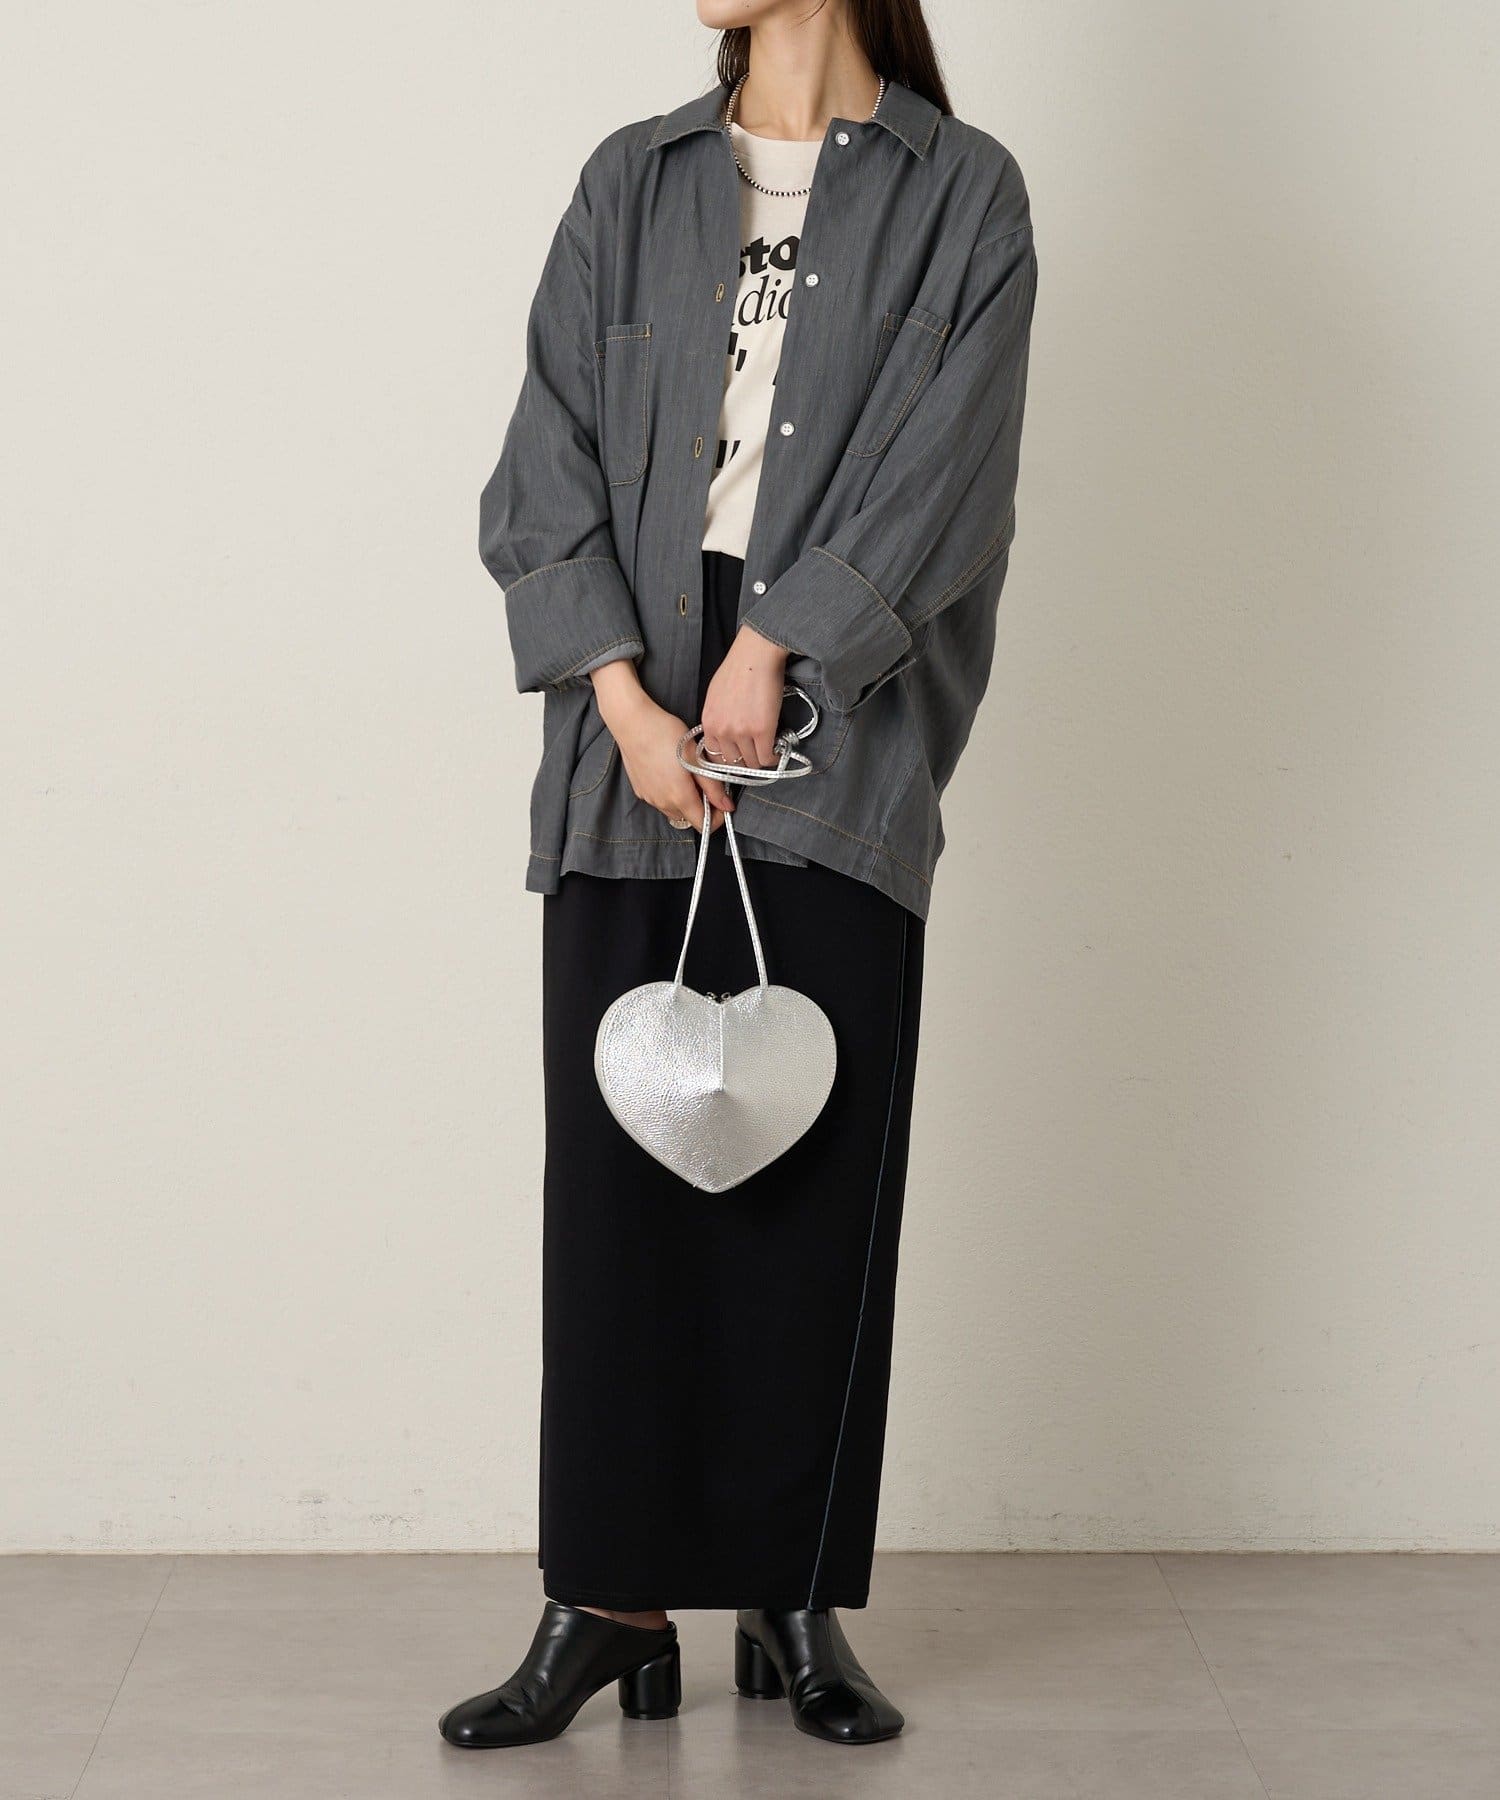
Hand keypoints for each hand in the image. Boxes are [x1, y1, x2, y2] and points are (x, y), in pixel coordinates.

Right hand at [591, 660, 733, 831]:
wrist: (632, 722)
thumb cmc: (666, 734)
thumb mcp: (696, 757)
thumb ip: (713, 787)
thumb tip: (727, 807)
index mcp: (680, 797)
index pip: (704, 826)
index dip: (717, 818)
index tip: (721, 801)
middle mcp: (663, 803)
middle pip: (689, 819)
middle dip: (701, 807)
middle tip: (706, 783)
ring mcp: (649, 798)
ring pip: (674, 811)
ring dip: (684, 801)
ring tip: (687, 775)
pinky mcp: (640, 791)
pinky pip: (660, 801)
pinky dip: (669, 794)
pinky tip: (670, 772)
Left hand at [700, 625, 788, 769]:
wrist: (755, 656)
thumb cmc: (737, 669)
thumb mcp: (715, 696)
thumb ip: (718, 717)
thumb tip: (726, 732)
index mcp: (709, 722)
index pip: (714, 756)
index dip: (728, 759)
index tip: (738, 757)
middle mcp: (722, 731)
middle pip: (733, 763)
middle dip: (745, 762)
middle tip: (756, 755)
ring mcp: (742, 732)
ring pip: (751, 762)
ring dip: (760, 759)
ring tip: (768, 751)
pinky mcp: (762, 731)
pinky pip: (766, 756)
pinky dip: (773, 757)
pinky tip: (777, 750)